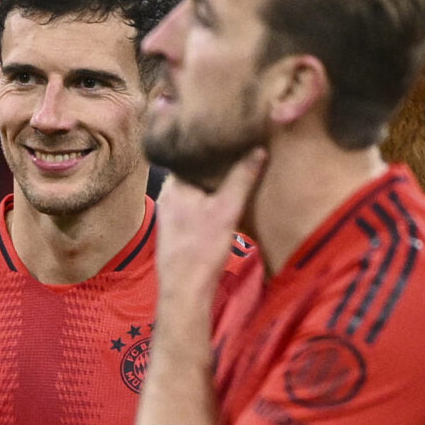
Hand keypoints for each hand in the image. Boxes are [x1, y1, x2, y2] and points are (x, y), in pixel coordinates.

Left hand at [154, 147, 264, 299]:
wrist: (185, 290)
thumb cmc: (203, 248)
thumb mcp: (228, 209)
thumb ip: (241, 178)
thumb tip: (257, 148)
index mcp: (174, 185)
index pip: (190, 153)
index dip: (210, 143)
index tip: (231, 134)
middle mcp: (167, 195)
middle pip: (193, 170)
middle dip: (214, 162)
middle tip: (240, 148)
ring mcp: (170, 212)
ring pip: (195, 187)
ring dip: (213, 181)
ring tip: (237, 167)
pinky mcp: (177, 227)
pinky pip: (195, 202)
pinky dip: (209, 196)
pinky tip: (226, 196)